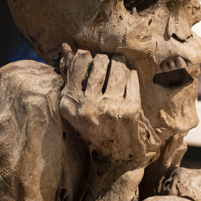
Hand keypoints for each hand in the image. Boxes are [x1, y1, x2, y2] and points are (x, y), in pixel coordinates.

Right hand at [59, 45, 160, 169]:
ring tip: (117, 67)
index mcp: (70, 104)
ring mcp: (111, 107)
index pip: (79, 63)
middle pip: (99, 62)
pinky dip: (130, 74)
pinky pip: (132, 77)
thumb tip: (68, 48)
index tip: (90, 59)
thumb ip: (69, 78)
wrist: (117, 153)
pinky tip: (126, 79)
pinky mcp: (131, 109)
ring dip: (118, 63)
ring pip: (117, 67)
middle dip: (104, 59)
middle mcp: (89, 106)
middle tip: (106, 63)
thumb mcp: (73, 107)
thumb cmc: (93, 126)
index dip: (86, 56)